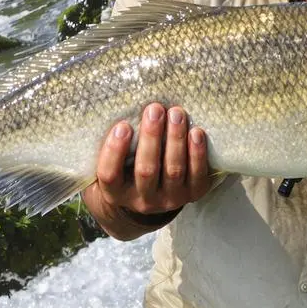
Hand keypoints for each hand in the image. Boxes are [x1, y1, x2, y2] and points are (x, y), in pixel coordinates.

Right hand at [82, 103, 211, 239]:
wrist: (154, 194)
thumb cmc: (129, 165)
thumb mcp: (115, 160)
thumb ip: (116, 143)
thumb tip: (125, 106)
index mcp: (115, 193)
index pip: (109, 175)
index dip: (114, 151)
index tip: (122, 125)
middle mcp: (142, 201)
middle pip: (146, 171)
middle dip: (151, 137)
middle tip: (154, 109)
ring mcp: (169, 200)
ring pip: (173, 171)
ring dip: (175, 139)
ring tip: (176, 113)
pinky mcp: (192, 194)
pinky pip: (197, 176)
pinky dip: (197, 153)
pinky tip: (196, 132)